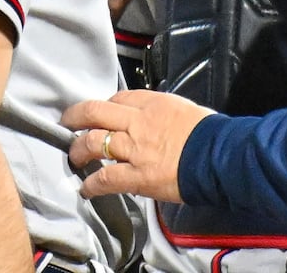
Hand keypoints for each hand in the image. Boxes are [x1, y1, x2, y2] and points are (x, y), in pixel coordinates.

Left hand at [63, 90, 213, 201]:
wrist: (219, 156)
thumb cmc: (210, 134)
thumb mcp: (187, 110)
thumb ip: (166, 113)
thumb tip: (160, 119)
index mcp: (153, 103)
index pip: (118, 98)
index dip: (103, 105)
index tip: (98, 113)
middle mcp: (138, 121)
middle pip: (94, 112)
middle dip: (75, 117)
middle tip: (67, 123)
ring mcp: (135, 148)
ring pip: (93, 142)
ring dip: (78, 150)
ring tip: (74, 158)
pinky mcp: (137, 175)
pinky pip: (105, 178)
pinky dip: (91, 185)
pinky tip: (86, 189)